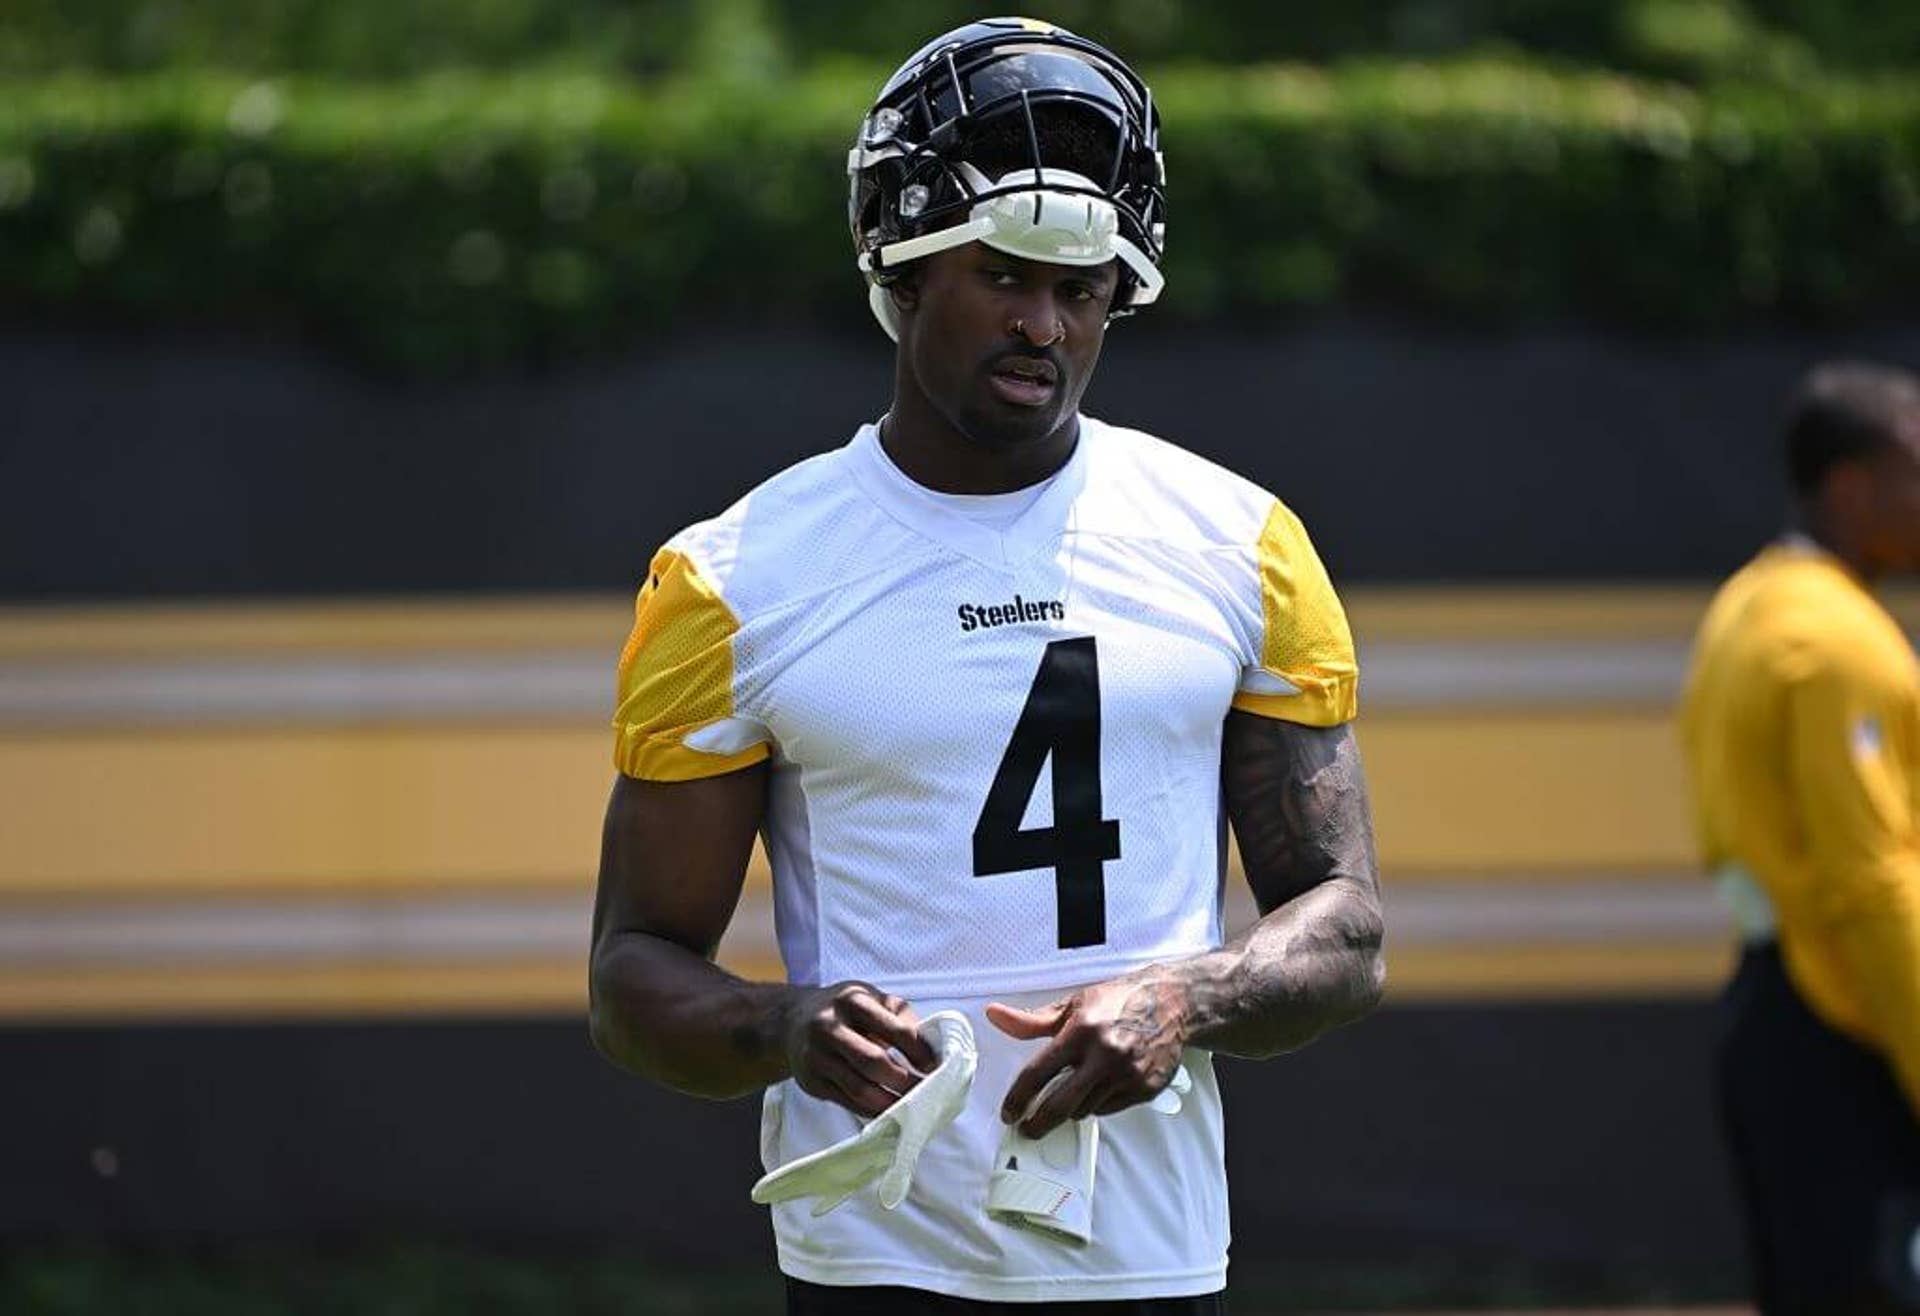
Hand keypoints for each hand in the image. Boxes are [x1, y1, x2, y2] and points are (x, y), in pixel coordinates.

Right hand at [781, 981, 937, 1117]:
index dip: (919, 1052)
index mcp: (852, 1000)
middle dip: (905, 1082)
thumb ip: (902, 1017)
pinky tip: (889, 1110)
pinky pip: (847, 1102)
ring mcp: (816, 1055)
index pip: (895, 1030)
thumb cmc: (846, 1010)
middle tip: (927, 1092)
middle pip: (874, 1063)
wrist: (793, 1020)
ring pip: (859, 1088)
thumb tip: (932, 1048)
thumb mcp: (873, 999)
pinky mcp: (810, 1081)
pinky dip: (872, 1110)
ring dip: (890, 1103)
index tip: (934, 1066)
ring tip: (912, 1107)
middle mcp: (829, 1026)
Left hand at [987, 971, 1188, 1137]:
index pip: (1038, 1074)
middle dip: (1038, 1123)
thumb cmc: (1119, 1001)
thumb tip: (996, 1016)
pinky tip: (1100, 1086)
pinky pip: (1109, 1109)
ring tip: (1074, 1090)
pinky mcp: (1145, 1088)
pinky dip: (1098, 1103)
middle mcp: (1104, 1055)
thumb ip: (1032, 1020)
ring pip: (1085, 1110)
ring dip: (1072, 1107)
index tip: (1009, 1113)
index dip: (1018, 1098)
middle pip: (1060, 1105)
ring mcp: (1127, 1075)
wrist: (1171, 1003)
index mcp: (1081, 1031)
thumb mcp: (1074, 1005)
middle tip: (1028, 1128)